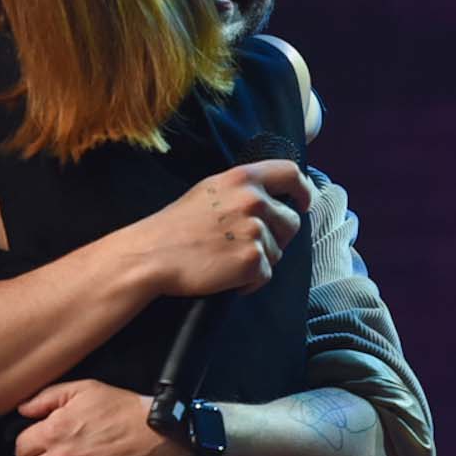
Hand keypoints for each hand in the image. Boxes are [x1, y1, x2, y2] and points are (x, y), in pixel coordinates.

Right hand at [128, 160, 312, 298]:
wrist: (152, 255)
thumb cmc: (176, 226)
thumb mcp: (210, 191)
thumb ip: (243, 189)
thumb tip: (273, 198)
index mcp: (243, 178)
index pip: (291, 174)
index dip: (303, 190)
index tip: (303, 203)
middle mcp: (254, 200)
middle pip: (291, 221)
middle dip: (277, 237)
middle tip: (246, 245)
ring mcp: (255, 231)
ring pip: (279, 251)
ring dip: (259, 260)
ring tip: (226, 258)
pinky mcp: (253, 260)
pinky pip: (266, 275)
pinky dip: (249, 281)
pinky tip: (224, 275)